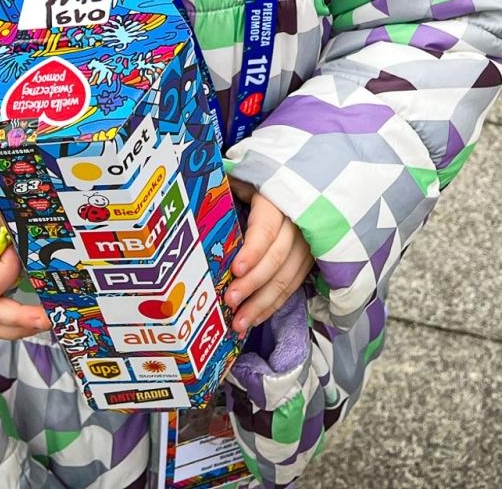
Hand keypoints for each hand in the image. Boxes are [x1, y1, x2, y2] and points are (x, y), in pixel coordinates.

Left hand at [224, 181, 313, 336]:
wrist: (299, 178)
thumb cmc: (258, 180)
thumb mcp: (242, 177)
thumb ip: (223, 189)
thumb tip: (191, 200)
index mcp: (277, 198)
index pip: (267, 228)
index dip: (253, 250)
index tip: (235, 269)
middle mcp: (298, 221)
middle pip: (278, 257)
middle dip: (253, 283)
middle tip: (230, 301)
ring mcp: (308, 241)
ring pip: (288, 277)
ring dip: (263, 303)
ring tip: (239, 323)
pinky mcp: (310, 257)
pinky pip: (293, 285)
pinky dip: (274, 303)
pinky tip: (255, 318)